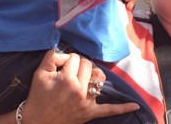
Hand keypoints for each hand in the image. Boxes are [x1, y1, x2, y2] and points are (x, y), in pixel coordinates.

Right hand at [22, 50, 140, 123]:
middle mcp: (79, 90)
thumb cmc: (37, 97)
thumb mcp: (40, 73)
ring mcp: (86, 103)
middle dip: (80, 65)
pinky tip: (135, 106)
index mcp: (67, 79)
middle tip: (71, 72)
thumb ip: (52, 56)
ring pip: (99, 80)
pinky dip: (122, 108)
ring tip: (87, 76)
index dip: (67, 60)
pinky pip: (109, 110)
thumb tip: (66, 53)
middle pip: (88, 65)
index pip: (74, 58)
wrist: (35, 123)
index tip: (61, 67)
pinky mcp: (89, 114)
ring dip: (95, 75)